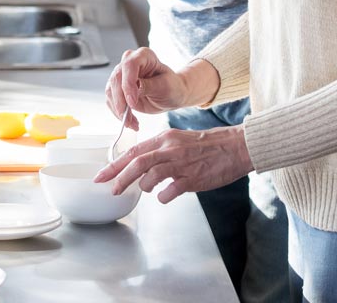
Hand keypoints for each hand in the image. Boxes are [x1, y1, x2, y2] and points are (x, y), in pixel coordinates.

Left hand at [93, 126, 252, 201]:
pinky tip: (166, 196)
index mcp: (164, 138)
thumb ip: (159, 151)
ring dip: (145, 187)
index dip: (114, 165)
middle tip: (111, 190)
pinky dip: (163, 197)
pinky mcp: (192, 179)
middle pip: (137, 164)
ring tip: (148, 189)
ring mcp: (181, 164)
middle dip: (120, 179)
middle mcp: (170, 149)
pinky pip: (169, 192)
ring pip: (151, 178)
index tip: (101, 176)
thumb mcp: (178, 140)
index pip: (133, 151)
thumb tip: (139, 165)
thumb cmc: (206, 145)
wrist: (234, 146)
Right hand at [103, 49, 217, 130]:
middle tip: (128, 118)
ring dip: (118, 110)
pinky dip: (118, 113)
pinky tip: (129, 121)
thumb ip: (149, 86)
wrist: (171, 94)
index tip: (132, 102)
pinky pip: (111, 99)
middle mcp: (130, 62)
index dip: (128, 84)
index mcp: (144, 56)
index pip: (130, 65)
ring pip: (111, 90)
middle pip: (117, 78)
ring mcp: (122, 74)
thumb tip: (134, 88)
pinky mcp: (118, 87)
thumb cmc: (172, 87)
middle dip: (121, 101)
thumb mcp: (165, 87)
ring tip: (131, 123)